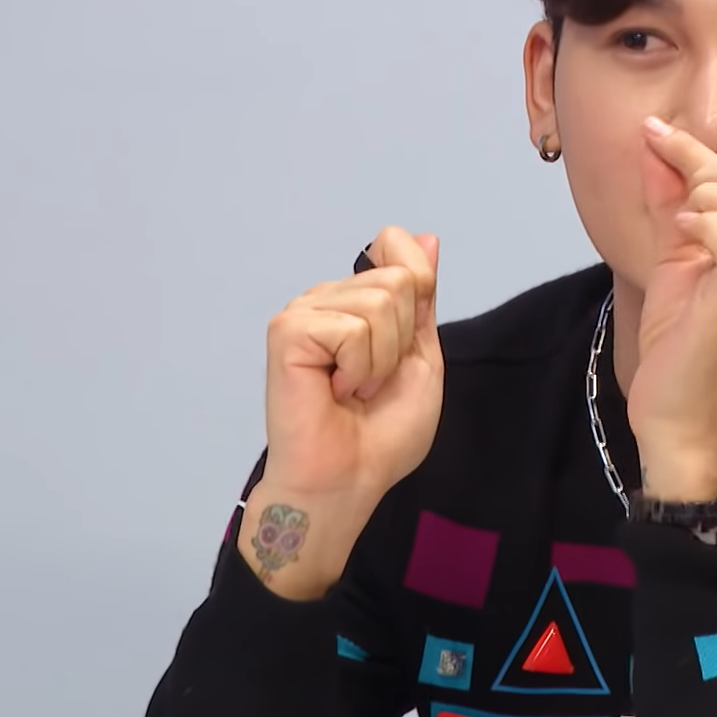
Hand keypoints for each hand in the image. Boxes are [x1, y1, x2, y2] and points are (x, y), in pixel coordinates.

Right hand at [260, 226, 443, 505]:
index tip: (402, 346)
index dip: (418, 289)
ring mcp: (304, 311)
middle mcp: (327, 297)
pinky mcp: (288, 331)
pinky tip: (334, 391)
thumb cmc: (382, 433)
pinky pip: (352, 329)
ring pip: (379, 301)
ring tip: (353, 389)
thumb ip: (422, 298)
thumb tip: (428, 237)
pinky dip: (359, 369)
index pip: (396, 245)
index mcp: (356, 301)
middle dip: (402, 340)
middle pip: (398, 278)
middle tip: (373, 381)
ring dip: (381, 361)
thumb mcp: (421, 357)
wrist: (349, 479)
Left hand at [628, 116, 716, 498]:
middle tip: (671, 200)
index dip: (698, 149)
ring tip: (682, 226)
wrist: (679, 409)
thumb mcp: (672, 256)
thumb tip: (655, 144)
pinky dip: (701, 224)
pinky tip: (684, 241)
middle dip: (703, 168)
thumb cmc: (680, 342)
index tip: (654, 130)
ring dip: (703, 197)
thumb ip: (669, 201)